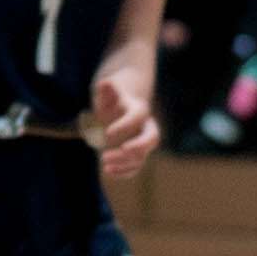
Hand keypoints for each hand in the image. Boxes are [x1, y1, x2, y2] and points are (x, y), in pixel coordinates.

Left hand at [91, 70, 160, 185]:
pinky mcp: (136, 153)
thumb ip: (106, 90)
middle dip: (137, 147)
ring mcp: (142, 141)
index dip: (125, 125)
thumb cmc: (111, 97)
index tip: (107, 133)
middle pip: (152, 138)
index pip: (138, 116)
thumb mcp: (106, 92)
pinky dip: (124, 171)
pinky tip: (108, 171)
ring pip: (142, 155)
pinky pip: (136, 166)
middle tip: (119, 151)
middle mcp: (145, 126)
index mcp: (138, 108)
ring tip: (105, 164)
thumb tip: (105, 83)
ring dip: (125, 162)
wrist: (120, 104)